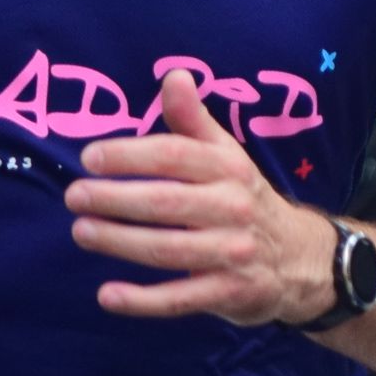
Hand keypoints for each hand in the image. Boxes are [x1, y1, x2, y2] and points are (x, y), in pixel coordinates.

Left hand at [66, 70, 335, 325]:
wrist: (301, 257)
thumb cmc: (246, 199)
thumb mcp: (227, 156)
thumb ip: (194, 120)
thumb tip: (174, 76)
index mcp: (230, 170)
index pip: (176, 156)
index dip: (131, 155)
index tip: (90, 157)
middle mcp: (234, 208)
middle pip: (166, 202)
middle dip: (115, 198)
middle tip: (73, 196)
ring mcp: (232, 252)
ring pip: (167, 249)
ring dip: (120, 241)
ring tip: (81, 231)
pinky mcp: (228, 292)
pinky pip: (180, 298)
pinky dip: (142, 300)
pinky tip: (106, 295)